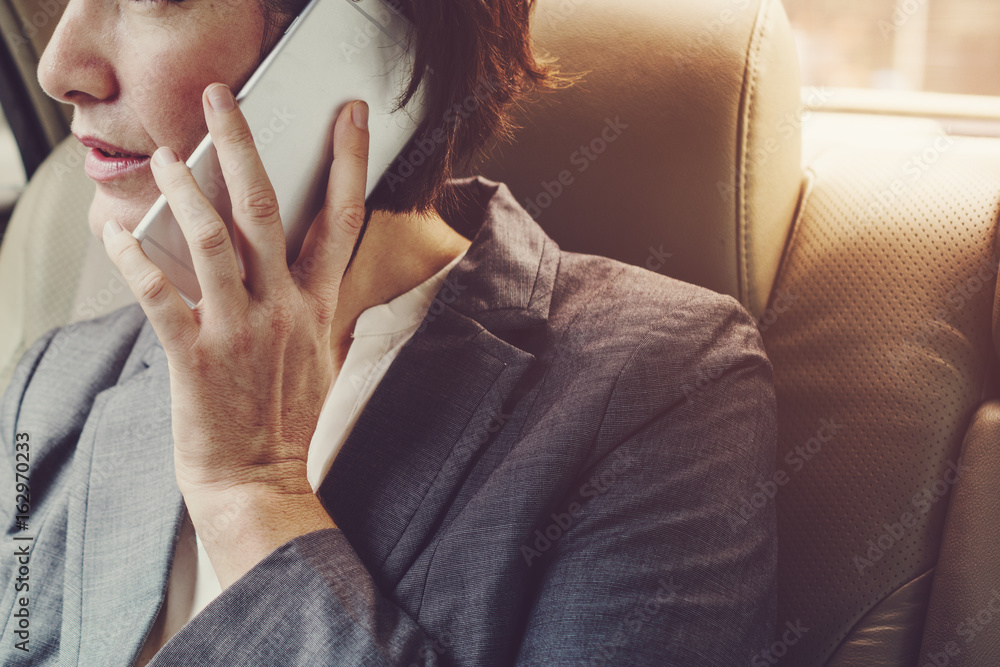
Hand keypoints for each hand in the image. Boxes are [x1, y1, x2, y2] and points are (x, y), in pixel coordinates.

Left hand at [102, 82, 369, 586]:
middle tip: (219, 98)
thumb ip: (318, 309)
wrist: (262, 483)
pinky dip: (131, 256)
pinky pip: (156, 292)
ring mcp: (240, 330)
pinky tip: (111, 231)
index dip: (350, 160)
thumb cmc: (288, 421)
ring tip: (160, 158)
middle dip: (242, 143)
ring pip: (212, 239)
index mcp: (318, 306)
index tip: (350, 113)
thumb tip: (313, 275)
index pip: (342, 219)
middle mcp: (284, 308)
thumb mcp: (321, 357)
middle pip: (266, 207)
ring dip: (182, 189)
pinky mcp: (194, 355)